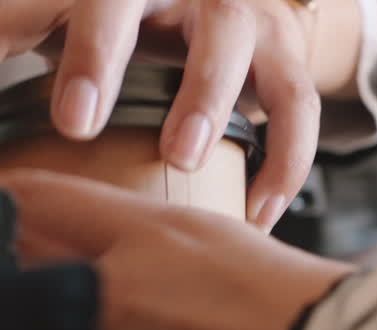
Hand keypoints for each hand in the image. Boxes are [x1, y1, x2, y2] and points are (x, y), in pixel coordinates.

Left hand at [1, 0, 322, 228]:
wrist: (220, 13)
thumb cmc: (132, 27)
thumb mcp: (74, 20)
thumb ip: (22, 32)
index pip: (113, 8)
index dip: (95, 61)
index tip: (76, 124)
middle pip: (206, 28)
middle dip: (187, 90)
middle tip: (169, 153)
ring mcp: (248, 21)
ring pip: (246, 57)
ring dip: (223, 112)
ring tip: (192, 166)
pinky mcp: (287, 59)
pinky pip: (298, 107)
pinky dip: (285, 164)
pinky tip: (259, 212)